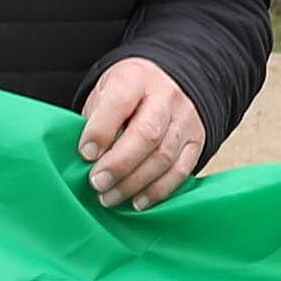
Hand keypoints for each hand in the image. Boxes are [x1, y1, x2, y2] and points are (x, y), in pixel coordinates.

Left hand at [75, 57, 209, 209]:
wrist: (169, 82)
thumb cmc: (129, 92)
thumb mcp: (106, 91)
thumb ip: (96, 120)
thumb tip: (87, 158)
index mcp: (135, 79)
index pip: (119, 103)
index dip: (101, 131)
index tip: (85, 154)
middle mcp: (165, 97)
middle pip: (146, 135)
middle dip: (119, 164)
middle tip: (97, 183)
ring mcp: (184, 119)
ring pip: (163, 157)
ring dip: (134, 183)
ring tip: (110, 197)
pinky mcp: (196, 141)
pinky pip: (180, 170)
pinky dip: (157, 191)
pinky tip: (137, 201)